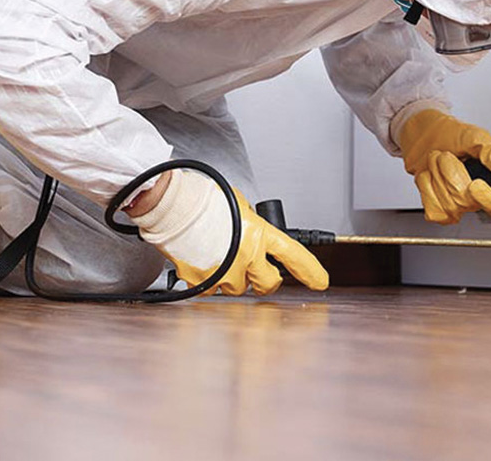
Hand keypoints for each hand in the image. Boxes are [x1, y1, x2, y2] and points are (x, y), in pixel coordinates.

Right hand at [129, 169, 328, 295]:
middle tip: (255, 270)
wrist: (172, 205)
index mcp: (259, 233)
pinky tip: (203, 261)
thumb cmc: (202, 199)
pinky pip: (211, 290)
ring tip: (218, 255)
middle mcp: (246, 256)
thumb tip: (251, 230)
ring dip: (233, 277)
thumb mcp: (238, 204)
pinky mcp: (202, 282)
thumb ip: (250, 223)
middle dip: (265, 279)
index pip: (293, 255)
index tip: (318, 281)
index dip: (310, 271)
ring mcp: (225, 272)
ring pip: (238, 289)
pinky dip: (208, 280)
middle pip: (268, 283)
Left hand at [395, 108, 490, 224]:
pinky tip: (430, 176)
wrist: (423, 134)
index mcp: (490, 183)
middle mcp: (473, 198)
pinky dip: (426, 188)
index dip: (487, 199)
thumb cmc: (450, 136)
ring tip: (438, 162)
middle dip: (450, 172)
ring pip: (448, 206)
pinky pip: (433, 210)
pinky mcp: (436, 210)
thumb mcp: (475, 136)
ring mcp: (454, 206)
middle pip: (465, 202)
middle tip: (446, 156)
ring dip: (436, 176)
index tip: (476, 183)